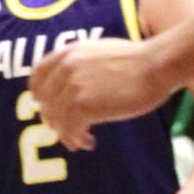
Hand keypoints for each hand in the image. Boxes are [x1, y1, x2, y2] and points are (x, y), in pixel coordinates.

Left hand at [31, 36, 166, 149]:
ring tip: (80, 141)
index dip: (39, 92)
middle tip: (66, 131)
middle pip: (46, 101)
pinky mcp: (85, 105)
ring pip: (56, 119)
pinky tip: (90, 142)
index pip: (38, 74)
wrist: (154, 65)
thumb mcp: (99, 51)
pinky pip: (70, 129)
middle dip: (54, 119)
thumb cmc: (136, 60)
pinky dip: (77, 139)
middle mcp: (66, 67)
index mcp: (68, 52)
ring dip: (67, 134)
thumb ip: (81, 62)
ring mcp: (74, 86)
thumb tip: (74, 81)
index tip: (43, 104)